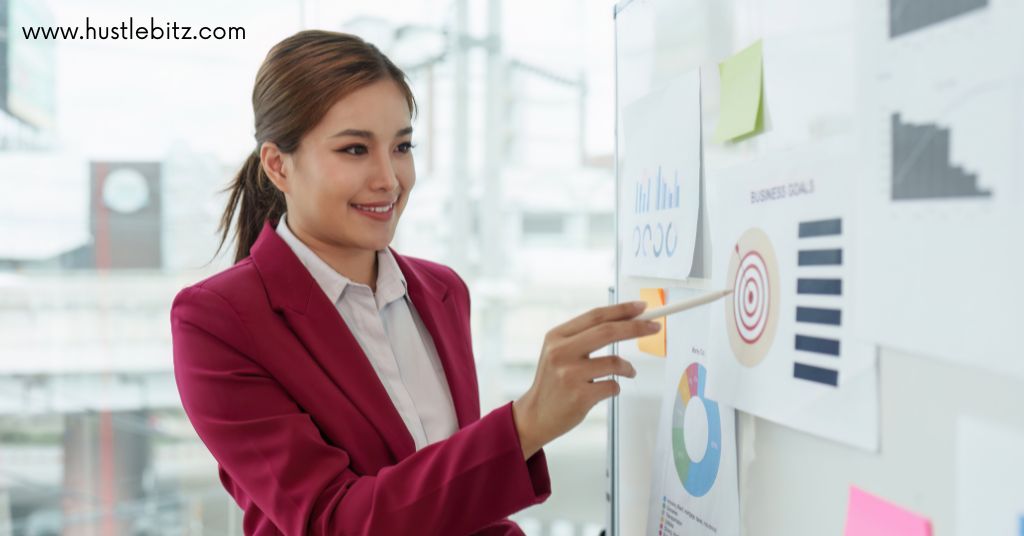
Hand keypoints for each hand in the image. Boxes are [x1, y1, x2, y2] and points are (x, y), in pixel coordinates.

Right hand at [512, 300, 659, 458]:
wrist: (535, 415)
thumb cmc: (553, 383)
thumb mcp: (558, 351)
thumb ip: (584, 337)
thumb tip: (623, 321)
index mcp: (556, 336)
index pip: (595, 316)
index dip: (621, 310)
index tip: (641, 307)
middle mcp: (561, 352)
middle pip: (608, 331)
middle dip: (636, 327)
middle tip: (654, 327)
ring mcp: (570, 374)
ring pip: (615, 362)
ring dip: (627, 368)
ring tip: (627, 372)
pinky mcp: (580, 396)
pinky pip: (613, 386)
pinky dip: (616, 387)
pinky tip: (606, 390)